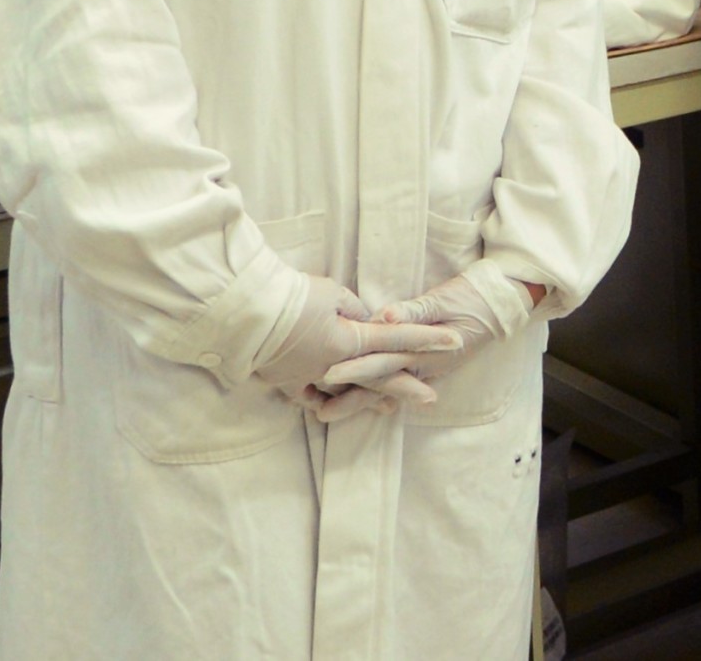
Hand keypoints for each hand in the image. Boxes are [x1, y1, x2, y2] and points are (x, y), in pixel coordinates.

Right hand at [250, 274, 460, 409]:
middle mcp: (334, 366)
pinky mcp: (286, 381)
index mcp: (350, 340)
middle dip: (406, 386)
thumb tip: (366, 320)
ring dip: (368, 399)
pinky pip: (308, 397)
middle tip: (432, 397)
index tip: (454, 341)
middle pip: (378, 377)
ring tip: (387, 408)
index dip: (427, 339)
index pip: (398, 338)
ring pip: (346, 393)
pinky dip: (323, 401)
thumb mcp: (330, 292)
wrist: (246, 312)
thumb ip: (354, 309)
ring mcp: (309, 377)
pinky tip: (334, 408)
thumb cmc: (292, 296)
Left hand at [328, 265, 535, 397]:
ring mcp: (426, 368)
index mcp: (425, 349)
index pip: (385, 359)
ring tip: (326, 412)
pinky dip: (378, 394)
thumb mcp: (444, 300)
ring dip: (358, 400)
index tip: (328, 374)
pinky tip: (361, 404)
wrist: (501, 304)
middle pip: (380, 382)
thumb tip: (382, 316)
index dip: (357, 368)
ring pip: (386, 387)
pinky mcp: (427, 364)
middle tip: (318, 408)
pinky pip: (399, 383)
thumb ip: (413, 310)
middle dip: (350, 396)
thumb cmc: (472, 298)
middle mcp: (423, 364)